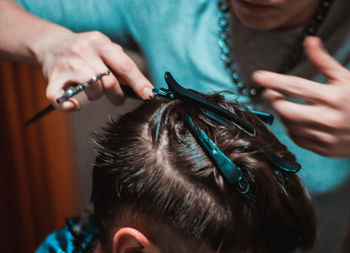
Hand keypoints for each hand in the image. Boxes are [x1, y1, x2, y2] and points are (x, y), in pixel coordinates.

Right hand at [34, 30, 153, 110]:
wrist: (51, 44)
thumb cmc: (87, 52)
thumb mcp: (106, 50)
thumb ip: (123, 67)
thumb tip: (145, 89)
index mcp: (100, 42)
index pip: (124, 65)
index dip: (138, 82)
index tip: (149, 95)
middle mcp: (82, 50)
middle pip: (109, 81)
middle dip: (117, 94)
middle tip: (117, 98)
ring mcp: (66, 64)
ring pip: (91, 89)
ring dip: (97, 96)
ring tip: (95, 92)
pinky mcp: (51, 78)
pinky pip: (60, 98)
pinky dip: (69, 106)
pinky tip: (75, 105)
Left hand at [252, 36, 349, 156]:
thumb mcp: (345, 77)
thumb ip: (324, 61)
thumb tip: (309, 41)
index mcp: (333, 96)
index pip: (296, 86)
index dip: (274, 80)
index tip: (258, 76)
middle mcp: (329, 117)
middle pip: (287, 110)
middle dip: (274, 100)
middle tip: (270, 93)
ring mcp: (326, 136)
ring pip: (289, 126)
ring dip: (282, 114)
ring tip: (285, 105)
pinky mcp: (324, 149)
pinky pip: (297, 139)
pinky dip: (291, 128)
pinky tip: (296, 121)